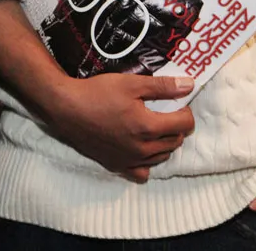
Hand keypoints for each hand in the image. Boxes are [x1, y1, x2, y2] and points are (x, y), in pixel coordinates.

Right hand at [44, 72, 194, 181]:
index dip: (185, 112)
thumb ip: (162, 86)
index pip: (183, 125)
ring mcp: (130, 160)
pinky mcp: (117, 165)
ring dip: (165, 142)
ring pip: (161, 157)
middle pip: (175, 142)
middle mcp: (142, 149)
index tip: (178, 102)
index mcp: (148, 127)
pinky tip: (141, 147)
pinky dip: (148, 162)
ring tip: (154, 126)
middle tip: (167, 111)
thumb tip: (189, 85)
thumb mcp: (131, 83)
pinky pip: (142, 172)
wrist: (67, 109)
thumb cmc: (98, 92)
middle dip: (177, 126)